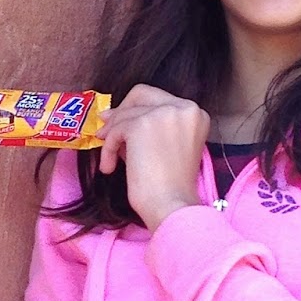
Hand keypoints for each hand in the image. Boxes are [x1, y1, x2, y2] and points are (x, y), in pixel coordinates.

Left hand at [97, 84, 208, 231]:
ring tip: (110, 161)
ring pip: (125, 115)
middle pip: (141, 94)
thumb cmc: (171, 187)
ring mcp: (163, 113)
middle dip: (121, 112)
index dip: (136, 109)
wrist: (172, 206)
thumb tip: (112, 116)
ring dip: (112, 138)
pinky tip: (110, 167)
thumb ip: (150, 128)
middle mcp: (184, 108)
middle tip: (105, 131)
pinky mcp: (141, 125)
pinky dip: (108, 150)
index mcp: (195, 113)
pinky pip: (115, 131)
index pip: (159, 99)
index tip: (121, 123)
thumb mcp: (167, 147)